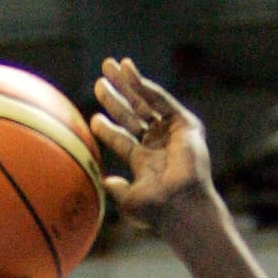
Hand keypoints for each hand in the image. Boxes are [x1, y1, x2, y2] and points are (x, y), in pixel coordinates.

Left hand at [89, 58, 214, 233]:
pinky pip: (160, 100)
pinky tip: (129, 71)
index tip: (93, 118)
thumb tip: (104, 182)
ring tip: (109, 67)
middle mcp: (157, 144)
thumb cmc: (156, 210)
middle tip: (99, 81)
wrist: (181, 206)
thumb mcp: (129, 200)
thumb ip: (117, 189)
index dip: (107, 128)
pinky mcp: (184, 124)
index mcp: (144, 162)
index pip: (122, 139)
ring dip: (126, 84)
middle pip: (132, 115)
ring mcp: (171, 133)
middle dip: (115, 97)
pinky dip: (144, 85)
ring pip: (144, 103)